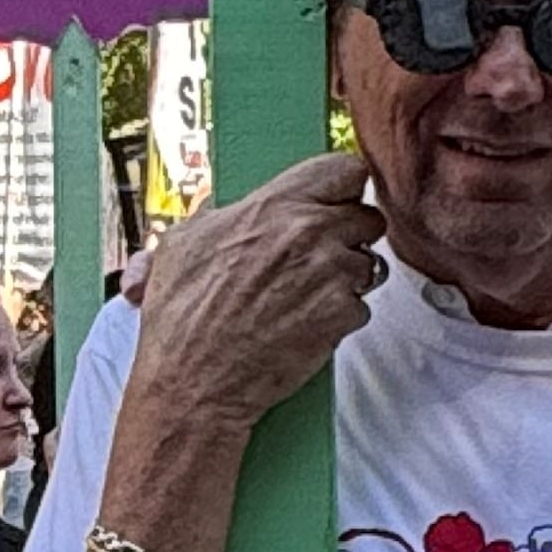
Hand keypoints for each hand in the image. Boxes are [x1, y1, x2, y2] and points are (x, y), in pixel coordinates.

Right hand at [123, 151, 382, 436]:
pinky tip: (305, 324)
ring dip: (346, 279)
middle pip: (368, 217)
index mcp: (275, 206)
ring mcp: (332, 275)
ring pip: (369, 264)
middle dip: (349, 236)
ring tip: (305, 296)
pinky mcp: (342, 316)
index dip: (343, 187)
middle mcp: (310, 233)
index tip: (336, 200)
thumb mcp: (182, 244)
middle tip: (320, 255)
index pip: (344, 169)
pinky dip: (340, 317)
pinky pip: (361, 307)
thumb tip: (219, 210)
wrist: (194, 381)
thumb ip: (215, 216)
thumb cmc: (182, 317)